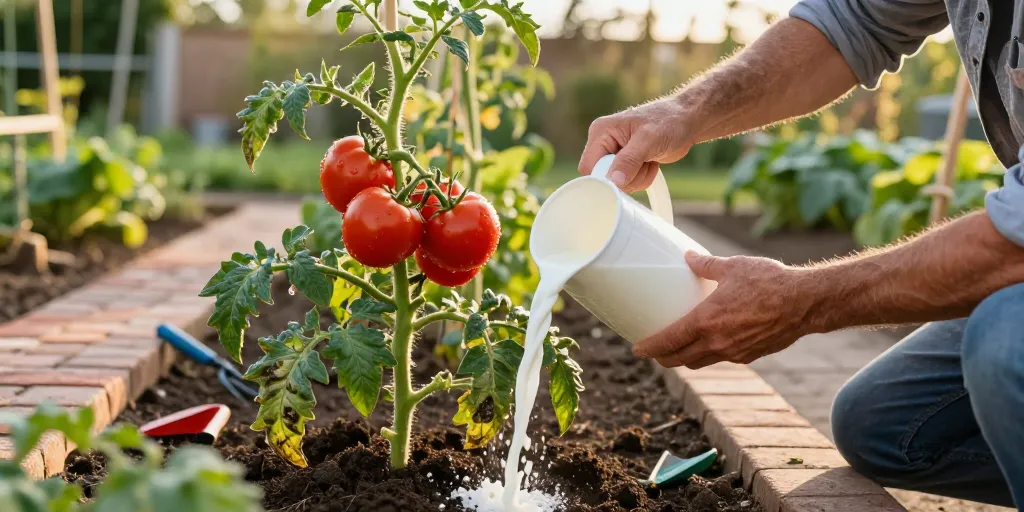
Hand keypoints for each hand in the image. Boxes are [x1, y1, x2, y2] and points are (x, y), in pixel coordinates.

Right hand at [578, 97, 694, 192]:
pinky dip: (642, 178)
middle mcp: (604, 143)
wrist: (686, 121)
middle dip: (626, 178)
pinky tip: (651, 163)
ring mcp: (615, 154)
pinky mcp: (626, 163)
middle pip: (603, 177)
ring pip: (617, 183)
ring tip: (649, 160)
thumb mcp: (648, 140)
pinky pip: (627, 183)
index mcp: (601, 132)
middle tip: (644, 164)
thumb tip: (614, 181)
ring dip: (637, 178)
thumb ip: (629, 160)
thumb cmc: (669, 122)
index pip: (589, 166)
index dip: (604, 177)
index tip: (626, 178)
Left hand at [633, 252, 817, 368]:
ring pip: (700, 362)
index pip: (669, 341)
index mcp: (706, 321)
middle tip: (654, 352)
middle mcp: (717, 342)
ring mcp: (733, 353)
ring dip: (685, 358)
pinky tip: (711, 342)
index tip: (637, 349)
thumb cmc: (769, 281)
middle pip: (679, 359)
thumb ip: (706, 264)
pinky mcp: (749, 356)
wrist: (805, 302)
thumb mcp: (733, 266)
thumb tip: (688, 256)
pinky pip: (721, 359)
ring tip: (678, 348)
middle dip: (663, 358)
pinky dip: (710, 354)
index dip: (649, 348)